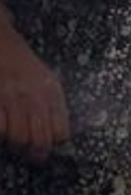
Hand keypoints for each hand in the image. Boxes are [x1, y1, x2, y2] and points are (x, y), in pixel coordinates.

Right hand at [0, 20, 69, 162]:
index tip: (47, 147)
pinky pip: (0, 128)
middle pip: (40, 139)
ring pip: (18, 136)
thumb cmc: (24, 64)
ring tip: (13, 139)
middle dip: (35, 152)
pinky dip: (0, 132)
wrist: (0, 40)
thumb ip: (56, 105)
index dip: (54, 143)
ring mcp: (11, 97)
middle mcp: (34, 96)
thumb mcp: (48, 80)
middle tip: (30, 154)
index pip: (60, 132)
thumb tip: (60, 135)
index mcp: (52, 94)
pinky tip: (2, 126)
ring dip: (15, 143)